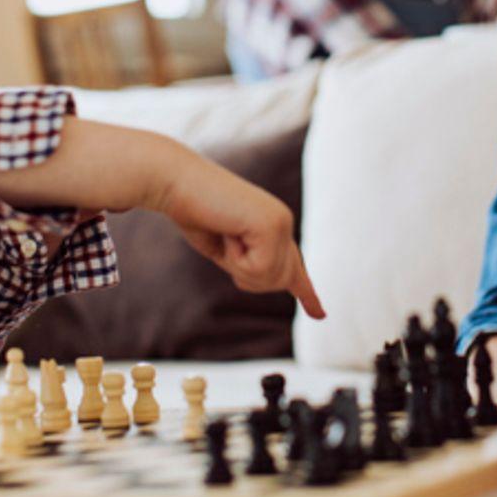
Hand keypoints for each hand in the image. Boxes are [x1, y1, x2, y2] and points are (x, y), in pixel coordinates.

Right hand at [149, 145, 325, 319]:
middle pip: (281, 281)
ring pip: (270, 278)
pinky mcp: (272, 225)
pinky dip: (235, 258)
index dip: (307, 293)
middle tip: (226, 242)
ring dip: (238, 266)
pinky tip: (226, 231)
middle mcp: (284, 221)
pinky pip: (258, 268)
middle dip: (248, 276)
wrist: (175, 181)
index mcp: (274, 225)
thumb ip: (250, 264)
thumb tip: (274, 280)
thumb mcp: (226, 249)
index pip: (295, 266)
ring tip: (225, 233)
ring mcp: (281, 221)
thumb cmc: (193, 213)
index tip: (321, 315)